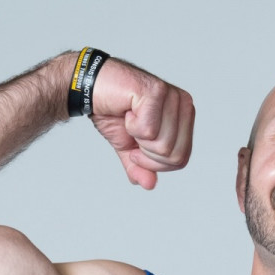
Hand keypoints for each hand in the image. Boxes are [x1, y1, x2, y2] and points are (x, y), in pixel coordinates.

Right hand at [89, 59, 194, 189]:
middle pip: (176, 156)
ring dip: (138, 139)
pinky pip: (149, 131)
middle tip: (133, 134)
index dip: (156, 164)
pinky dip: (132, 126)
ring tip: (130, 119)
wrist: (90, 90)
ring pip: (164, 145)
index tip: (137, 147)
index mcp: (184, 116)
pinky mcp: (155, 91)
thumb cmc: (113, 112)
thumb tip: (150, 185)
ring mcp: (171, 96)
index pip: (182, 160)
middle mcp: (183, 103)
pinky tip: (127, 109)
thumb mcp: (128, 148)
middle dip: (148, 154)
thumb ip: (142, 167)